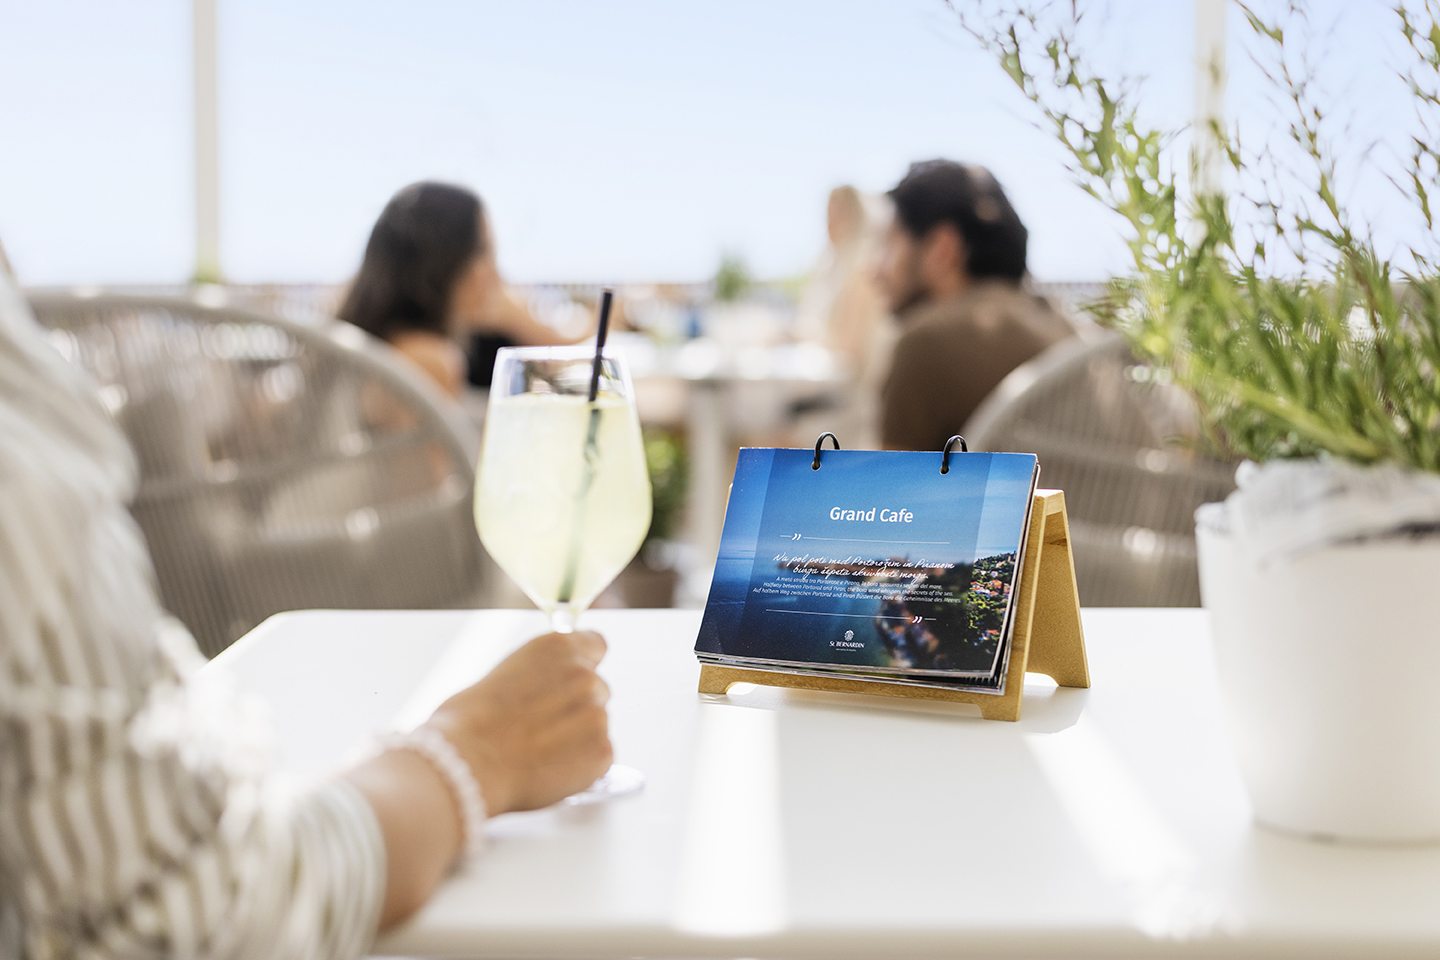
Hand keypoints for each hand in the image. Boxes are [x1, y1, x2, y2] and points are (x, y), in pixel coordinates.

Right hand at [427, 630, 612, 815]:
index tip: (571, 680)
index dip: (582, 665)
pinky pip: (599, 755)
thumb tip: (544, 688)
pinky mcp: (601, 751)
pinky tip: (549, 767)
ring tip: (539, 750)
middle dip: (576, 706)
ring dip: (579, 735)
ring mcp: (597, 714)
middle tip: (543, 726)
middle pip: (597, 688)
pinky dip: (582, 764)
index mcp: (558, 647)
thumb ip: (539, 674)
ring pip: (598, 724)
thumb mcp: (505, 673)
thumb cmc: (470, 721)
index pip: (595, 645)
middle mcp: (584, 676)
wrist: (468, 762)